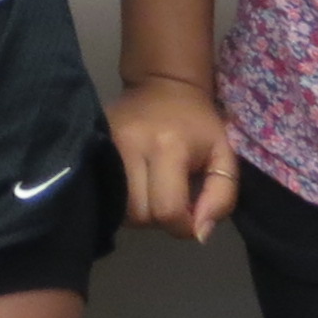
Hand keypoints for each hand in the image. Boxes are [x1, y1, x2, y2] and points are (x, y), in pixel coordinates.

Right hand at [108, 74, 236, 241]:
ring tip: (152, 194)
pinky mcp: (93, 142)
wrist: (162, 83)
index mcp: (169, 148)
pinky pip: (103, 189)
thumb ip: (222, 197)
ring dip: (139, 211)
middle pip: (139, 214)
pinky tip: (133, 188)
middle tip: (170, 202)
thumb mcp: (224, 156)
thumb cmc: (198, 123)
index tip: (191, 214)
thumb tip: (199, 234)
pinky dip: (120, 199)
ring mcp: (107, 143)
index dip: (183, 225)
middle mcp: (132, 145)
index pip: (167, 211)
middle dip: (159, 219)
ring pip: (119, 207)